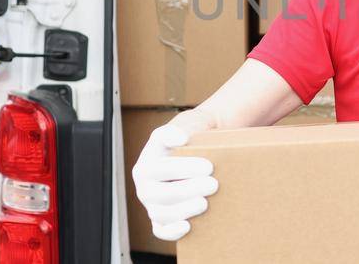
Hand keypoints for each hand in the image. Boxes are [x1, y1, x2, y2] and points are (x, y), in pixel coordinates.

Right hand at [131, 110, 218, 240]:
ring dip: (184, 210)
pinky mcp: (161, 221)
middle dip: (188, 190)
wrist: (201, 155)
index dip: (182, 169)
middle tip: (213, 184)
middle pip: (160, 193)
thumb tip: (180, 139)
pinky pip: (161, 231)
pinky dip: (171, 231)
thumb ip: (179, 128)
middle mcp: (145, 186)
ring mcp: (152, 205)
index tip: (208, 165)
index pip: (159, 168)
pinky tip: (188, 225)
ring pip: (161, 213)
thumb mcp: (186, 126)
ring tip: (205, 202)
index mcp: (147, 164)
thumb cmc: (192, 141)